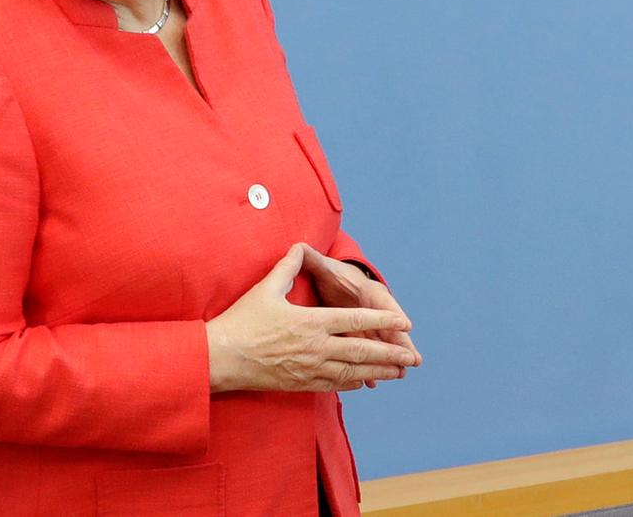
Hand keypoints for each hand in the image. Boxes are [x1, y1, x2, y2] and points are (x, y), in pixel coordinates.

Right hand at [205, 244, 417, 393]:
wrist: (220, 359)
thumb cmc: (241, 323)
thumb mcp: (265, 289)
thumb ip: (287, 267)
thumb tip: (297, 247)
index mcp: (311, 323)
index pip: (355, 321)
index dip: (382, 321)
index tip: (404, 322)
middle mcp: (316, 348)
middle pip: (361, 351)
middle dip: (390, 354)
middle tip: (412, 358)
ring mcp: (309, 369)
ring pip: (352, 372)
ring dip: (378, 372)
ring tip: (398, 372)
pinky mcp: (300, 384)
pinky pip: (334, 385)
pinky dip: (353, 382)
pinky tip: (363, 382)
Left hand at [303, 247, 419, 388]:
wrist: (335, 282)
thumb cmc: (332, 275)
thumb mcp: (324, 268)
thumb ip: (312, 260)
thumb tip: (300, 246)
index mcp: (367, 292)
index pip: (382, 303)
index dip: (393, 314)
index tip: (406, 325)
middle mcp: (372, 310)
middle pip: (388, 328)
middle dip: (401, 344)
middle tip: (413, 359)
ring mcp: (368, 326)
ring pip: (381, 344)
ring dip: (390, 359)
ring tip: (400, 374)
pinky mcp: (360, 337)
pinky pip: (367, 354)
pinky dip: (370, 367)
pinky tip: (372, 383)